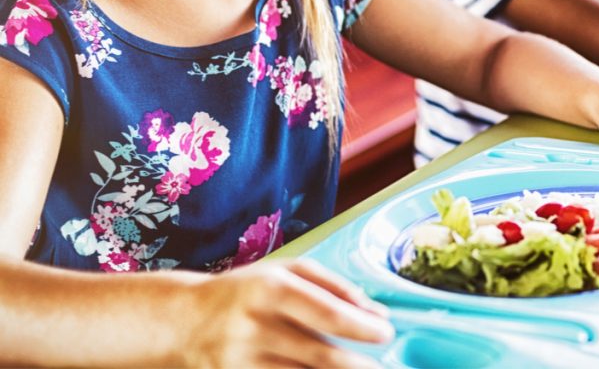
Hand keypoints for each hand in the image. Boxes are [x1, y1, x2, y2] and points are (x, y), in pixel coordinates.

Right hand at [183, 259, 392, 367]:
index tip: (385, 333)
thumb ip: (333, 286)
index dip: (362, 328)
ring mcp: (241, 361)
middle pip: (319, 355)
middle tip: (380, 367)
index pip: (328, 314)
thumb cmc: (244, 291)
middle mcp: (255, 325)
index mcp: (271, 289)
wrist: (180, 321)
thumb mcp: (284, 272)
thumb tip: (375, 312)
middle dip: (357, 366)